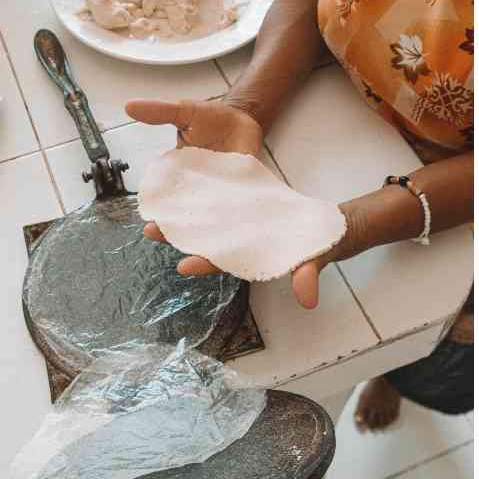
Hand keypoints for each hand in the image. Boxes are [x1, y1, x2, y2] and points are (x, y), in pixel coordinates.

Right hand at [127, 96, 264, 276]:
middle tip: (165, 239)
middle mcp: (198, 196)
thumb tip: (130, 106)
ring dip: (201, 248)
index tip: (150, 225)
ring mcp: (222, 201)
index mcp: (178, 180)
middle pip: (185, 224)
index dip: (157, 217)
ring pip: (210, 232)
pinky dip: (235, 240)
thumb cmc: (212, 118)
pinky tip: (232, 253)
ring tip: (193, 261)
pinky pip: (239, 226)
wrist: (245, 117)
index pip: (164, 204)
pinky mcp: (244, 202)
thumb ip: (160, 112)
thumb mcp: (185, 112)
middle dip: (173, 236)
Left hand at [143, 203, 364, 309]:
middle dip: (179, 238)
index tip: (183, 265)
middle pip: (206, 240)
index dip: (205, 263)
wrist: (329, 227)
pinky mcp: (246, 204)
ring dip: (183, 213)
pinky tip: (185, 179)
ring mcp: (242, 222)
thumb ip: (307, 276)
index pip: (225, 262)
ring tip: (156, 205)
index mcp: (254, 256)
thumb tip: (308, 299)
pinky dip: (203, 192)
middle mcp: (242, 240)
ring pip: (207, 219)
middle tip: (150, 231)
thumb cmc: (320, 246)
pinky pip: (220, 199)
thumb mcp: (315, 258)